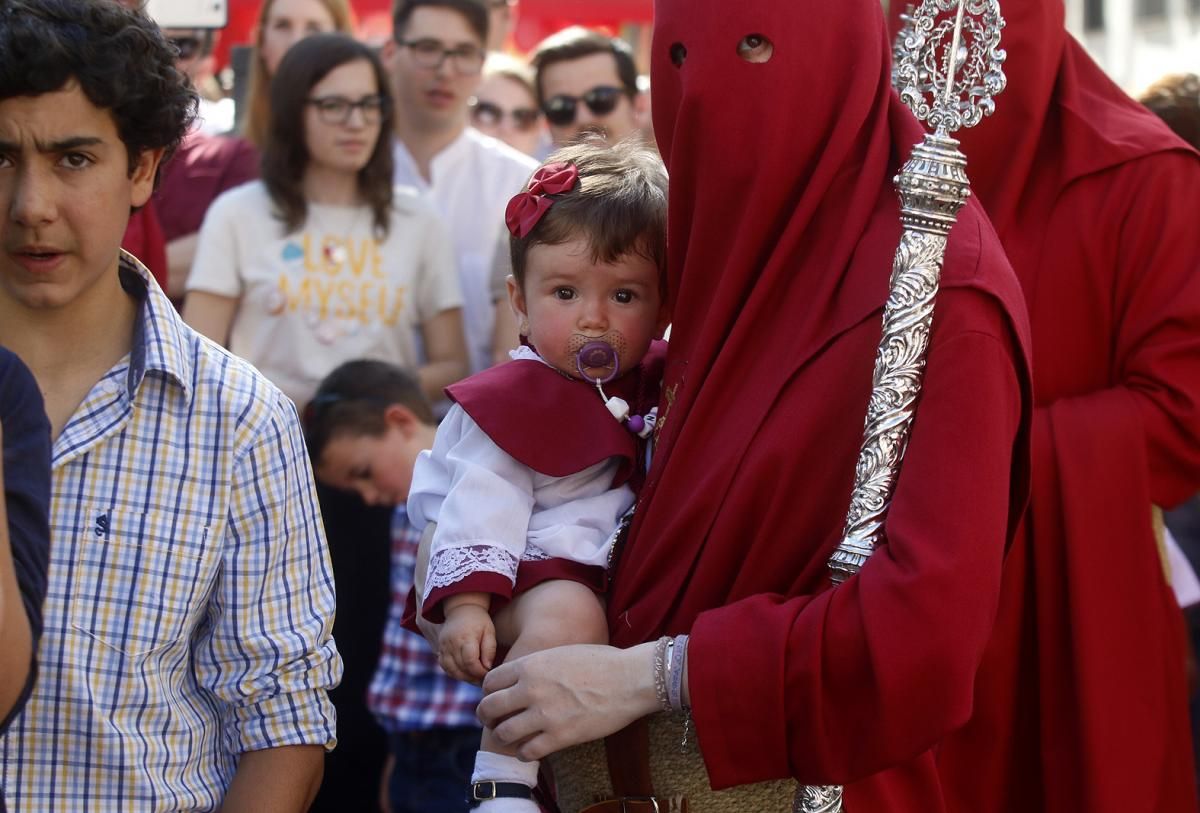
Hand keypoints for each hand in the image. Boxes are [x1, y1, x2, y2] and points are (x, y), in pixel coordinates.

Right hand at [438, 603, 495, 682]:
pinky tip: (465, 673)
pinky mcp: (440, 650)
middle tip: (483, 678)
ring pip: (451, 671)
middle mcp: (452, 643)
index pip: (470, 662)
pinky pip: (445, 667)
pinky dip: (455, 674)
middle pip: (461, 669)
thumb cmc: (479, 621)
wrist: (461, 609)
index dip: (480, 672)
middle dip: (473, 677)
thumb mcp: (489, 631)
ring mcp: (443, 647)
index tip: (488, 672)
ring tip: (475, 677)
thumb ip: (490, 650)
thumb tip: (487, 668)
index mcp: (466, 637)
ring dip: (464, 678)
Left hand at [477, 642, 659, 760]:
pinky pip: (527, 751)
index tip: (495, 698)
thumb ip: (537, 665)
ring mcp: (545, 714)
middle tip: (494, 721)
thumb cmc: (601, 662)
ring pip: (503, 732)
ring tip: (511, 737)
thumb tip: (521, 675)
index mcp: (531, 665)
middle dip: (487, 716)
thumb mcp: (561, 652)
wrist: (629, 679)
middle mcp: (531, 689)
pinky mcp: (560, 736)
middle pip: (489, 707)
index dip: (489, 692)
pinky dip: (524, 752)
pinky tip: (531, 748)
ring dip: (503, 736)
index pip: (490, 682)